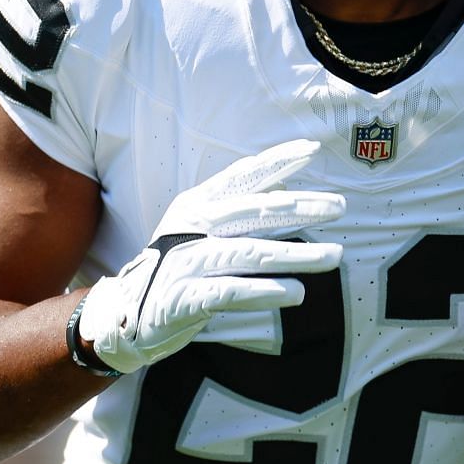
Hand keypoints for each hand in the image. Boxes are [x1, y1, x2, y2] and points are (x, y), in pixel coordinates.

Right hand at [76, 140, 343, 373]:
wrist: (124, 314)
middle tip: (339, 206)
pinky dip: (265, 291)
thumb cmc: (173, 269)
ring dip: (295, 255)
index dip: (276, 160)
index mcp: (197, 205)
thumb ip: (239, 211)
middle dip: (300, 207)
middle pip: (253, 212)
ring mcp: (187, 261)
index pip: (242, 177)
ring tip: (334, 257)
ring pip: (250, 253)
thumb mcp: (200, 229)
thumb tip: (286, 189)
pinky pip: (231, 291)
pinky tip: (296, 293)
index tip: (311, 149)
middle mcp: (192, 227)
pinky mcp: (185, 297)